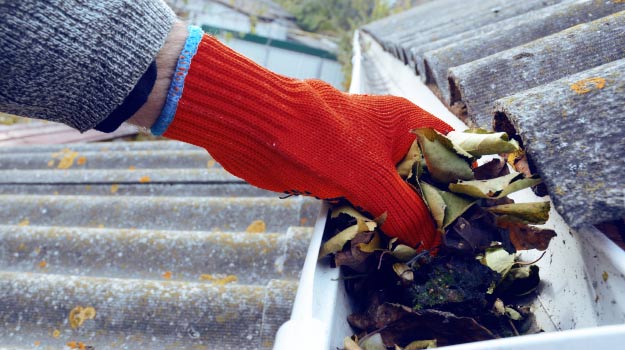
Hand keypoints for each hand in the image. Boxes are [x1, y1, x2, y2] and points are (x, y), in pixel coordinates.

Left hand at [139, 30, 452, 248]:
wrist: (258, 129)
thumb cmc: (317, 136)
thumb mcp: (371, 177)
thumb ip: (405, 209)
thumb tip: (431, 240)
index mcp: (408, 124)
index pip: (453, 151)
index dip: (467, 182)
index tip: (477, 217)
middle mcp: (390, 140)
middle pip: (424, 178)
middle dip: (434, 210)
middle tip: (449, 245)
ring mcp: (366, 160)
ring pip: (395, 194)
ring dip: (404, 221)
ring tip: (421, 253)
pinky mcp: (342, 178)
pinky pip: (368, 204)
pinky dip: (375, 223)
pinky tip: (385, 245)